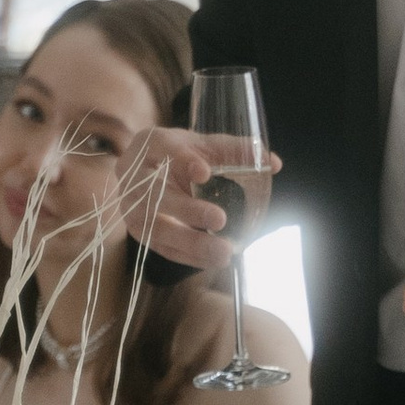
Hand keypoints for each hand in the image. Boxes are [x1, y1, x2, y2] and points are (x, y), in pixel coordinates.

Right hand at [120, 126, 285, 278]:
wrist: (151, 168)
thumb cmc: (184, 153)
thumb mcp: (207, 144)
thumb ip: (238, 150)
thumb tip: (273, 163)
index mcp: (152, 143)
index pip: (164, 150)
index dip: (184, 161)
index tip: (205, 173)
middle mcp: (134, 174)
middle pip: (155, 194)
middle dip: (187, 210)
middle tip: (220, 220)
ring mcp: (131, 205)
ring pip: (155, 226)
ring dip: (189, 242)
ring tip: (223, 253)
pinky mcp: (137, 230)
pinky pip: (161, 247)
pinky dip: (187, 255)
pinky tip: (211, 261)